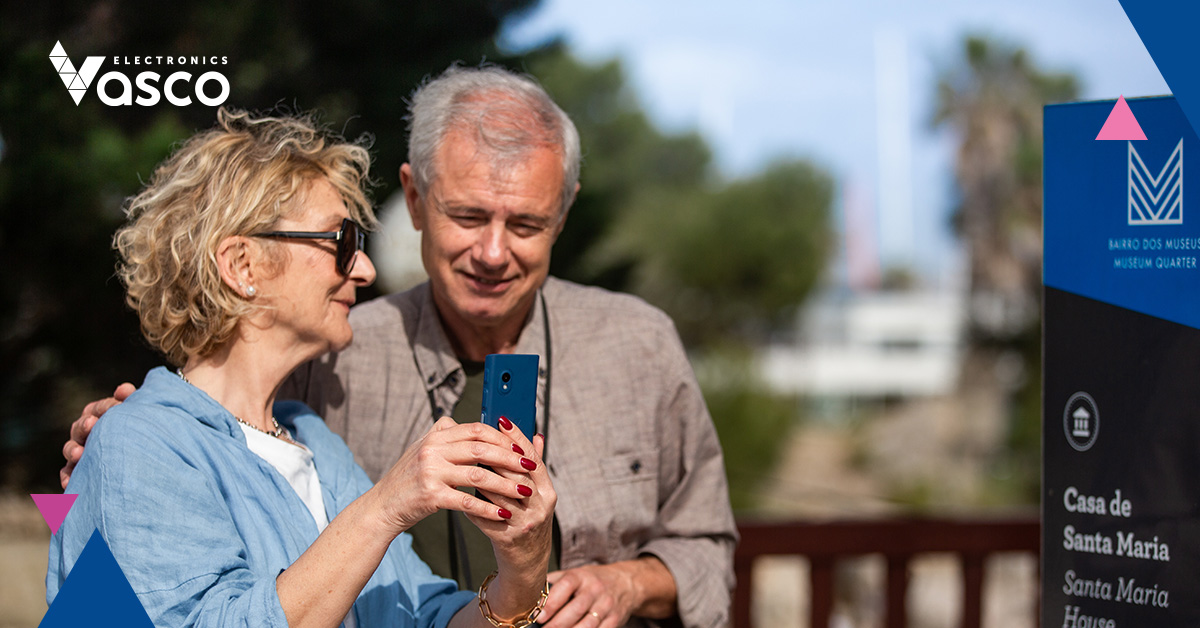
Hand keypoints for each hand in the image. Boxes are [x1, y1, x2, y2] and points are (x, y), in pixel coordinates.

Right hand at [60, 382, 135, 487]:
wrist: (143, 462)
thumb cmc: (140, 430)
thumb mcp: (139, 414)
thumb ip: (132, 401)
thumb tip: (124, 389)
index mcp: (99, 415)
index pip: (99, 408)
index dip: (106, 407)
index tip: (117, 405)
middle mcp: (87, 432)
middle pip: (81, 427)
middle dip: (85, 425)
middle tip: (92, 424)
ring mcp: (80, 452)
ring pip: (71, 449)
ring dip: (73, 450)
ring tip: (79, 453)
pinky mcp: (78, 472)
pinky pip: (68, 474)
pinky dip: (67, 477)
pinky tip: (68, 483)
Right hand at [369, 417, 539, 534]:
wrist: (382, 506)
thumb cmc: (407, 480)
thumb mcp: (423, 450)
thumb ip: (446, 436)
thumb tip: (474, 424)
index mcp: (436, 436)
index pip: (476, 429)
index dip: (502, 437)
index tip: (521, 447)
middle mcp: (433, 450)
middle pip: (481, 449)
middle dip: (510, 458)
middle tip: (530, 466)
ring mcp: (431, 472)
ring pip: (478, 474)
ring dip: (506, 484)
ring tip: (524, 491)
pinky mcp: (430, 496)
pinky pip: (466, 501)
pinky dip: (488, 508)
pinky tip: (503, 513)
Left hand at [467, 420, 555, 577]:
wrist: (527, 561)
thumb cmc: (527, 520)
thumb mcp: (537, 494)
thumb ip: (534, 467)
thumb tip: (537, 436)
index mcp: (547, 492)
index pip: (532, 459)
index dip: (517, 438)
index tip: (502, 418)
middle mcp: (540, 508)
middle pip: (515, 474)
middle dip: (494, 454)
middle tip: (475, 438)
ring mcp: (524, 524)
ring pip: (498, 493)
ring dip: (480, 477)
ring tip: (465, 462)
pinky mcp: (506, 538)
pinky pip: (484, 515)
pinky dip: (472, 503)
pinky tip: (462, 493)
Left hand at [539, 558, 677, 627]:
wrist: (626, 583)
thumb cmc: (593, 580)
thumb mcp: (576, 574)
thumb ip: (555, 582)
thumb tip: (529, 593)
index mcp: (582, 576)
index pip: (566, 586)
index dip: (552, 602)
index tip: (539, 616)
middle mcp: (595, 590)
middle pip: (576, 609)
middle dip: (557, 624)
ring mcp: (606, 606)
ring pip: (587, 624)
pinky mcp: (615, 620)